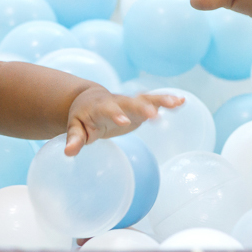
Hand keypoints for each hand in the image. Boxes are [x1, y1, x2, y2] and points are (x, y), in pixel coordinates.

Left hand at [64, 89, 183, 155]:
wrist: (89, 100)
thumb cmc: (82, 116)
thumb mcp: (75, 127)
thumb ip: (74, 139)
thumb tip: (68, 153)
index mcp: (101, 107)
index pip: (108, 110)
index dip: (116, 115)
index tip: (123, 121)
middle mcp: (118, 101)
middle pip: (131, 102)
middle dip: (143, 107)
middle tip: (155, 115)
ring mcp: (130, 102)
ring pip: (147, 98)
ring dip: (161, 100)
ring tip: (177, 103)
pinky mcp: (140, 105)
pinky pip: (155, 101)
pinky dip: (167, 100)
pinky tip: (182, 102)